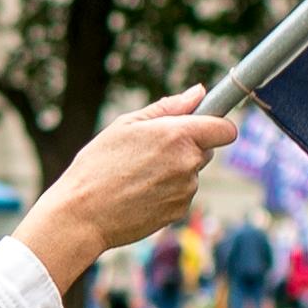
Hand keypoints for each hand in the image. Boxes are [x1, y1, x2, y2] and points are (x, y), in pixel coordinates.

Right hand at [14, 92, 239, 281]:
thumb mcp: (126, 125)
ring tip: (137, 175)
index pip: (225, 129)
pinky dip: (167, 192)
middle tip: (151, 151)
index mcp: (178, 135)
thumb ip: (168, 107)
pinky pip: (181, 194)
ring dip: (174, 171)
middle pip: (206, 150)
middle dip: (187, 147)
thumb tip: (198, 93)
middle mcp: (188, 163)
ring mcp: (186, 190)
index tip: (204, 126)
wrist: (82, 214)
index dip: (217, 125)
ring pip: (191, 173)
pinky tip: (139, 193)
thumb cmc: (97, 165)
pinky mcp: (179, 211)